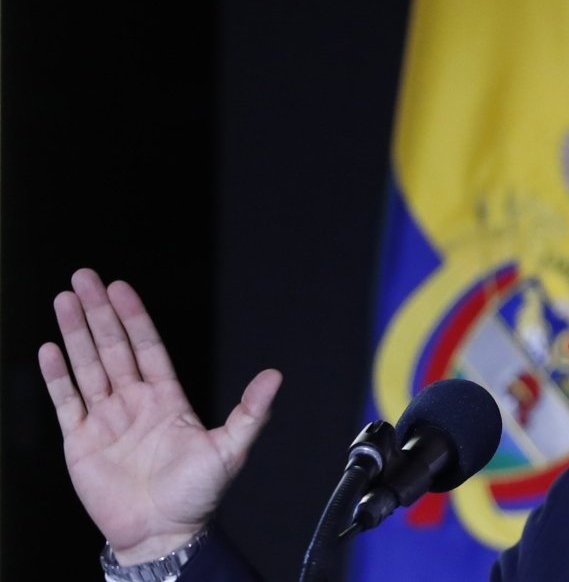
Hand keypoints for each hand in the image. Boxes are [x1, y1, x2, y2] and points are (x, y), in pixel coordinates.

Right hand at [37, 269, 281, 563]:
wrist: (164, 535)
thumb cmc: (198, 496)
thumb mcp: (232, 449)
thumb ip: (251, 411)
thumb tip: (275, 375)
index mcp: (167, 399)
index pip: (147, 347)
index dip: (133, 317)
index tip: (120, 288)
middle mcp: (134, 403)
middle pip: (113, 348)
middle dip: (98, 313)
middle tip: (84, 277)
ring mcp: (106, 420)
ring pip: (87, 367)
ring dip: (75, 334)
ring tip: (63, 300)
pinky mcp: (81, 443)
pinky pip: (65, 402)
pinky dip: (57, 376)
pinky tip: (50, 349)